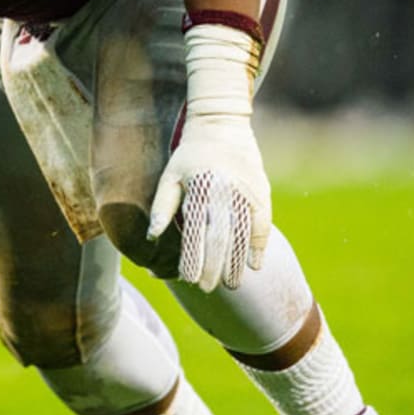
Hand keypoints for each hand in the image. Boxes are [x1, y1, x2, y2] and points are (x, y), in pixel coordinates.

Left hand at [147, 114, 269, 291]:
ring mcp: (245, 192)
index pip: (195, 231)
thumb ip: (162, 206)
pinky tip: (254, 266)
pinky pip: (262, 224)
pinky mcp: (261, 191)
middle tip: (207, 288)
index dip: (193, 257)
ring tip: (230, 285)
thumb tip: (151, 237)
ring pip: (242, 235)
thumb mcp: (170, 176)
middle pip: (219, 237)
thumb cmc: (189, 155)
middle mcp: (223, 192)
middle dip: (213, 266)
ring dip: (236, 262)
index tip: (188, 279)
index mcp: (198, 188)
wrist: (222, 125)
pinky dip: (258, 246)